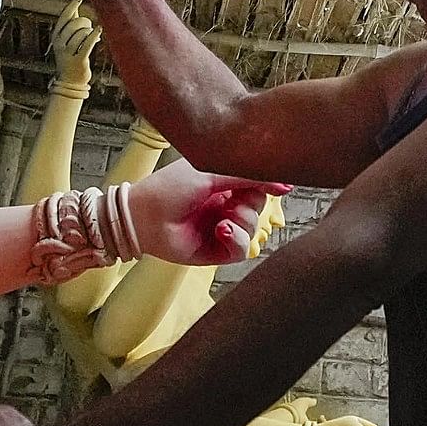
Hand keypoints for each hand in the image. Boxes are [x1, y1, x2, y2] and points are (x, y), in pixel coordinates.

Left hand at [127, 164, 287, 265]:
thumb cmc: (169, 188)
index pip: (257, 184)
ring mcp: (222, 228)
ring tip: (223, 220)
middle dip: (252, 205)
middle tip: (234, 202)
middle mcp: (225, 205)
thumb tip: (284, 182)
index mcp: (223, 183)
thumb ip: (247, 176)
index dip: (268, 186)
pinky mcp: (217, 251)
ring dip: (242, 222)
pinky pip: (242, 249)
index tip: (282, 187)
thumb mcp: (211, 174)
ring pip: (253, 229)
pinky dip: (236, 239)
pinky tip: (221, 231)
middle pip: (259, 206)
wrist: (142, 217)